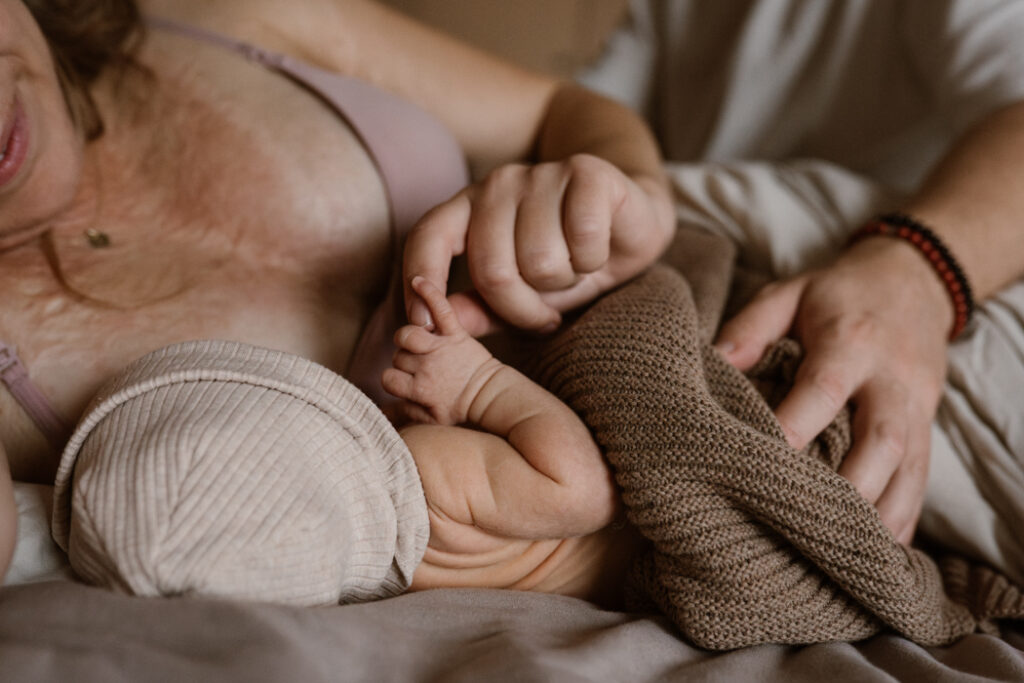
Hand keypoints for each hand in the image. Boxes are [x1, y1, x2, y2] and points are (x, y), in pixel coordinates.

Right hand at [382, 276, 498, 425]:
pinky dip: (429, 291)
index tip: (405, 381)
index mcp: (420, 390)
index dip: (393, 378)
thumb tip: (379, 411)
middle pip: (398, 356)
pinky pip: (440, 308)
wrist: (490, 394)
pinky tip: (418, 280)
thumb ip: (403, 414)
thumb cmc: (459, 409)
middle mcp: (428, 367)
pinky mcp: (455, 333)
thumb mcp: (430, 420)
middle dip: (404, 360)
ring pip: (407, 334)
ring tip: (418, 343)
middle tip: (421, 367)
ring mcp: (441, 348)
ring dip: (408, 337)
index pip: (388, 378)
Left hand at [403, 154, 672, 335]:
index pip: (427, 237)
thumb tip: (425, 324)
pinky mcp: (586, 172)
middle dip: (522, 310)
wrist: (631, 224)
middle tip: (544, 316)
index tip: (421, 326)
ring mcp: (541, 174)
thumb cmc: (567, 262)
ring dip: (563, 285)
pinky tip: (599, 252)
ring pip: (541, 262)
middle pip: (493, 271)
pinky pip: (582, 242)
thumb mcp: (518, 294)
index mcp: (470, 208)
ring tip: (573, 272)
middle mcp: (498, 185)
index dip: (420, 280)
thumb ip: (475, 307)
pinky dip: (594, 261)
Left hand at [715, 237, 951, 543]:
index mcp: (851, 342)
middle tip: (804, 524)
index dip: (794, 426)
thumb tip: (711, 365)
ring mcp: (916, 409)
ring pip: (906, 469)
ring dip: (876, 514)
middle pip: (880, 440)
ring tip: (838, 555)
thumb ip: (750, 328)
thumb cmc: (834, 295)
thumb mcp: (788, 293)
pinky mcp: (927, 430)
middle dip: (847, 486)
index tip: (758, 464)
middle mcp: (890, 381)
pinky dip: (902, 519)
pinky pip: (920, 481)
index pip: (823, 389)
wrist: (911, 284)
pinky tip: (876, 553)